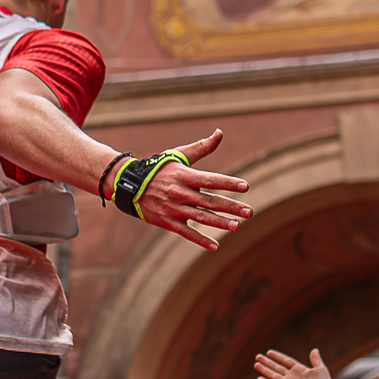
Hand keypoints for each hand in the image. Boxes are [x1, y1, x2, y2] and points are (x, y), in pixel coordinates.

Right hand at [132, 131, 251, 251]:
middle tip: (249, 212)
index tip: (245, 186)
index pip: (210, 179)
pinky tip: (215, 245)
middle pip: (209, 201)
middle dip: (230, 207)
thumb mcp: (179, 155)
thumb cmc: (159, 169)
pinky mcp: (167, 222)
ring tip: (237, 226)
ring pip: (200, 217)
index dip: (228, 183)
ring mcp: (173, 209)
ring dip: (219, 223)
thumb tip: (220, 133)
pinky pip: (186, 233)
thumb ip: (202, 147)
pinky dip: (200, 240)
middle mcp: (180, 193)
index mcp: (184, 176)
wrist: (130, 186)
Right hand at [253, 346, 334, 378]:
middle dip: (267, 362)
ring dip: (264, 370)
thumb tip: (314, 349)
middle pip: (277, 367)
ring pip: (273, 375)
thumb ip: (316, 359)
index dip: (277, 356)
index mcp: (299, 370)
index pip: (286, 361)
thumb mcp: (320, 368)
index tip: (269, 352)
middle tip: (257, 356)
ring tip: (256, 364)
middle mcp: (292, 377)